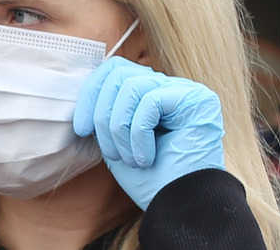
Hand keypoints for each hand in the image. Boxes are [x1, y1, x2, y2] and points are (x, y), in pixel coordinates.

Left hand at [73, 56, 224, 209]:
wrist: (180, 209)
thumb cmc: (151, 181)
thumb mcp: (116, 142)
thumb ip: (106, 113)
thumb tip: (83, 94)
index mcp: (151, 93)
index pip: (114, 70)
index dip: (92, 94)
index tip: (82, 128)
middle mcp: (171, 87)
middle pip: (120, 73)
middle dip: (104, 115)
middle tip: (110, 152)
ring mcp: (186, 90)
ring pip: (133, 86)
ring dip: (121, 129)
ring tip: (130, 158)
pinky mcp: (197, 98)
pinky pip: (150, 101)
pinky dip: (139, 133)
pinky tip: (147, 157)